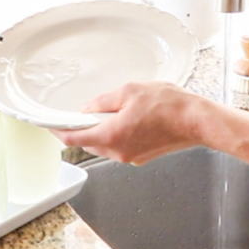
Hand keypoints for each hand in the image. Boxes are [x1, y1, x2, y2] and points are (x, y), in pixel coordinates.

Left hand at [52, 82, 213, 164]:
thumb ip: (104, 101)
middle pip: (88, 143)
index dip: (58, 131)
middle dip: (81, 129)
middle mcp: (118, 152)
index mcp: (111, 136)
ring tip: (108, 113)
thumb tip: (89, 108)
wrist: (197, 121)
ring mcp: (131, 157)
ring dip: (100, 132)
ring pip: (104, 146)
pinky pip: (120, 147)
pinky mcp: (142, 157)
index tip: (50, 124)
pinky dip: (116, 135)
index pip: (74, 138)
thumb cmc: (170, 105)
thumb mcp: (130, 91)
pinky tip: (126, 120)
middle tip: (81, 113)